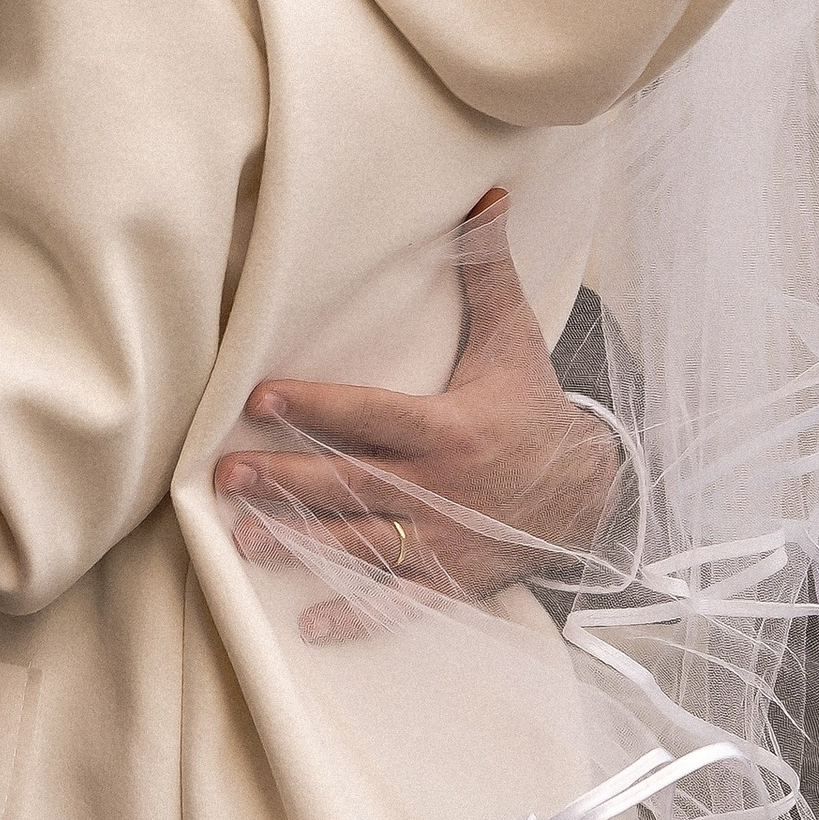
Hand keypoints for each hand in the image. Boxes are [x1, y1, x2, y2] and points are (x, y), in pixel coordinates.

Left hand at [211, 191, 622, 636]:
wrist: (591, 492)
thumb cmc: (534, 406)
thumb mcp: (515, 338)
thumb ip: (488, 271)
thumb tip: (486, 197)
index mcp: (450, 428)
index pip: (371, 415)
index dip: (316, 406)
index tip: (261, 399)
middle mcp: (441, 488)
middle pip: (352, 482)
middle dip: (285, 479)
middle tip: (227, 473)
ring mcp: (443, 540)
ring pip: (362, 543)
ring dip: (300, 543)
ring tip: (243, 538)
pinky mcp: (450, 579)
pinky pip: (398, 603)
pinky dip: (355, 616)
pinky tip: (309, 622)